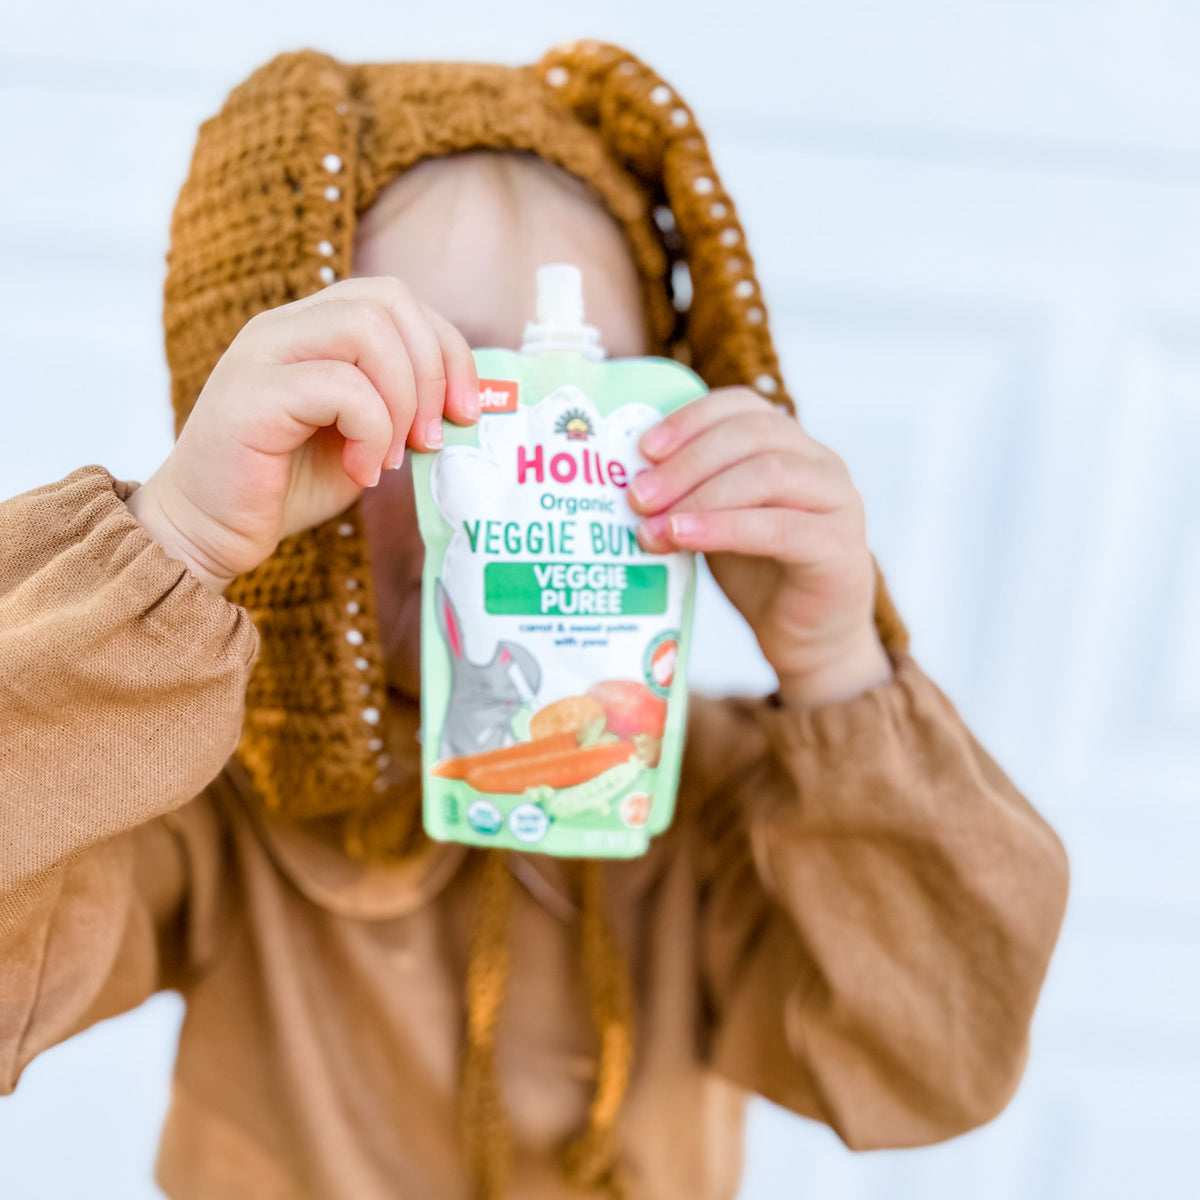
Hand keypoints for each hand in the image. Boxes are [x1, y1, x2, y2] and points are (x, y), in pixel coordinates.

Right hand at [125, 277, 478, 590]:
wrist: (208, 533)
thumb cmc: (283, 488)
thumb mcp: (361, 439)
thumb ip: (400, 409)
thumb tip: (463, 404)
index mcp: (310, 329)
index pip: (394, 299)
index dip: (447, 348)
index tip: (465, 410)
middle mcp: (283, 328)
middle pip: (386, 300)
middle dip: (433, 370)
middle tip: (431, 436)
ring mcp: (262, 354)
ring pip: (366, 330)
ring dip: (401, 400)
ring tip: (391, 457)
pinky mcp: (251, 396)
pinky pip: (340, 386)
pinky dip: (371, 432)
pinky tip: (361, 470)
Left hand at [629, 387, 891, 705]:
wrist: (806, 635)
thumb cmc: (758, 571)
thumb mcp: (716, 519)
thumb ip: (690, 492)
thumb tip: (629, 480)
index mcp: (790, 444)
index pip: (742, 406)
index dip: (691, 419)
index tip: (644, 448)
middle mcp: (820, 462)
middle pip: (752, 435)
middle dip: (686, 462)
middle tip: (637, 495)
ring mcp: (837, 500)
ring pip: (767, 475)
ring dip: (700, 496)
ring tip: (653, 525)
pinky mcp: (838, 546)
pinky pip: (778, 526)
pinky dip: (724, 527)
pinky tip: (684, 537)